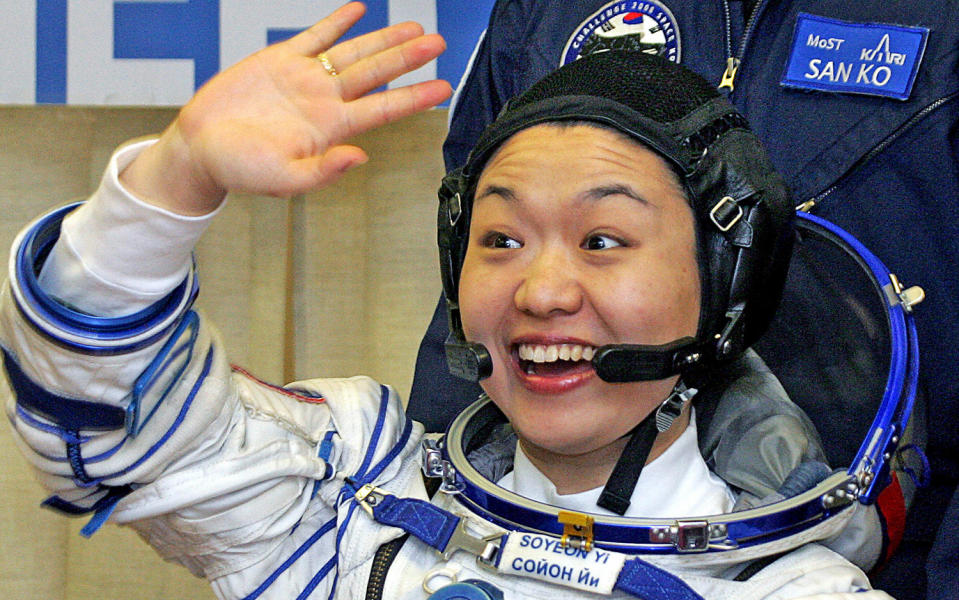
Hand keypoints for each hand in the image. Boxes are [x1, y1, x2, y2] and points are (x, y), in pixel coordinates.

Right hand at [121, 2, 450, 214]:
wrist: (200, 148)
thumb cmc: (240, 169)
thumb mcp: (283, 179)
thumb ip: (322, 171)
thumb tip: (359, 158)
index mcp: (330, 129)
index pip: (382, 109)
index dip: (414, 97)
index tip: (443, 87)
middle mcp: (325, 101)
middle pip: (376, 73)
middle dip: (407, 58)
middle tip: (438, 42)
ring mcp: (304, 78)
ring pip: (353, 52)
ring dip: (383, 38)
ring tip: (413, 26)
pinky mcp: (279, 60)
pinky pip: (314, 36)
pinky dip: (337, 22)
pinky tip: (359, 10)